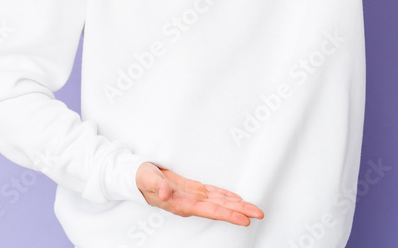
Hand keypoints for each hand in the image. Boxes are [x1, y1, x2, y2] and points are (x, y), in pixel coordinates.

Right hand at [135, 161, 264, 226]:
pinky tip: (237, 199)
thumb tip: (166, 193)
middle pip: (221, 208)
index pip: (210, 210)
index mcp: (182, 203)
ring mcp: (193, 196)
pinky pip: (214, 194)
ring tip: (254, 208)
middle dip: (240, 211)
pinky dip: (227, 196)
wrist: (137, 177)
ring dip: (238, 205)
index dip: (228, 215)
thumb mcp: (147, 178)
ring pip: (220, 202)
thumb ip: (157, 186)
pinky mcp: (193, 189)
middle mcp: (191, 202)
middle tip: (260, 213)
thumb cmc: (141, 178)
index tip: (244, 219)